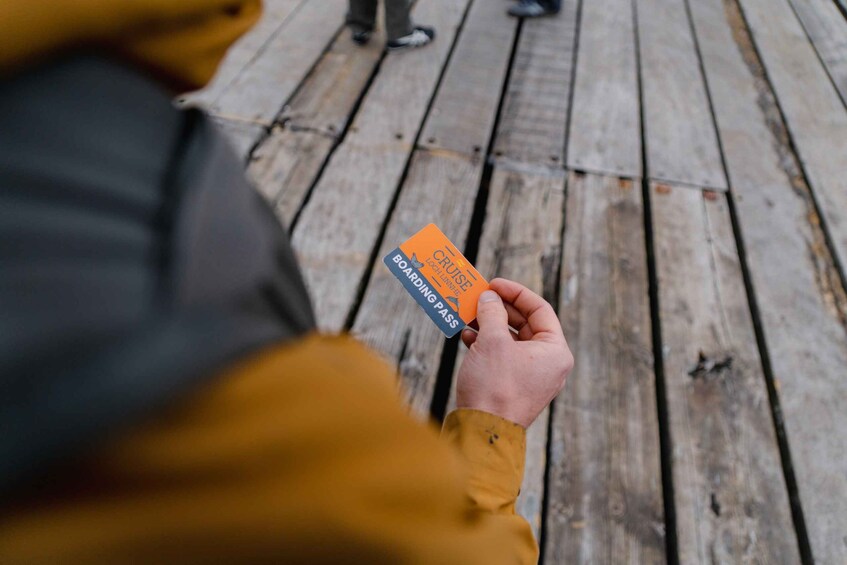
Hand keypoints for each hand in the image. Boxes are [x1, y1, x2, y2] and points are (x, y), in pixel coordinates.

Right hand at [455, 278, 572, 427]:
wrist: (483, 432)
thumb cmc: (494, 387)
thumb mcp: (492, 342)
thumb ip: (491, 313)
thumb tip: (489, 298)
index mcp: (555, 351)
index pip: (540, 310)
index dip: (515, 292)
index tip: (493, 284)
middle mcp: (549, 364)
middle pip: (526, 324)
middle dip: (499, 310)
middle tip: (478, 298)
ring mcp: (532, 377)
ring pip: (512, 341)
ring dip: (489, 326)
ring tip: (468, 316)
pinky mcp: (514, 387)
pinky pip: (503, 357)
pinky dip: (487, 345)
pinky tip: (467, 338)